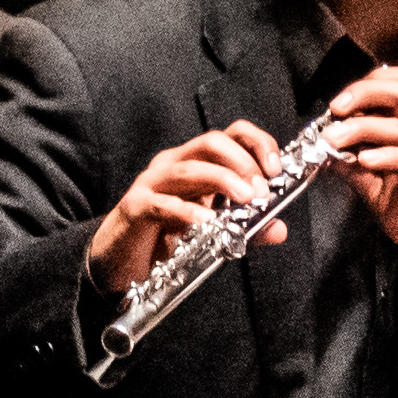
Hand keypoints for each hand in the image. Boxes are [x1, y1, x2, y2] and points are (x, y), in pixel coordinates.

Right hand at [85, 121, 285, 298]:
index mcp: (195, 163)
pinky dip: (188, 212)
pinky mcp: (136, 208)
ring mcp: (152, 184)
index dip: (257, 143)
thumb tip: (279, 229)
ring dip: (222, 180)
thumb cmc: (163, 238)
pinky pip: (163, 204)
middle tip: (261, 190)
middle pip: (211, 142)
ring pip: (189, 168)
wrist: (118, 262)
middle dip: (243, 161)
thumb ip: (247, 228)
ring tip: (245, 200)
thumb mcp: (214, 231)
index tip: (277, 169)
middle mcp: (173, 165)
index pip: (231, 135)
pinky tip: (208, 223)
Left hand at [324, 65, 397, 277]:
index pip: (393, 88)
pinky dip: (387, 156)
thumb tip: (327, 154)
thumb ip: (356, 173)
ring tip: (334, 139)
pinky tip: (366, 161)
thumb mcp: (381, 194)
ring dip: (361, 127)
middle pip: (397, 92)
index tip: (335, 107)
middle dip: (362, 92)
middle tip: (336, 108)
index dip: (363, 88)